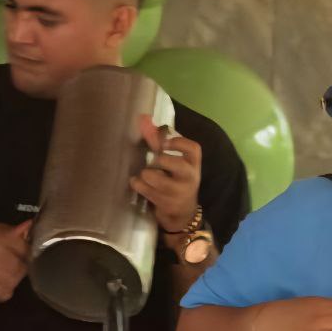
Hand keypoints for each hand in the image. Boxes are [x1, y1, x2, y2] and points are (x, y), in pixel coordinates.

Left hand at [130, 114, 201, 235]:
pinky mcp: (167, 204)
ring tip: (144, 176)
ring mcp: (179, 192)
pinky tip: (138, 183)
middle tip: (154, 162)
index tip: (164, 143)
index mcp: (193, 164)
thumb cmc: (175, 180)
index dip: (178, 143)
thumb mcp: (172, 161)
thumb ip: (157, 139)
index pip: (193, 149)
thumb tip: (142, 117)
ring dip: (145, 175)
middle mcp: (190, 177)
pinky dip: (138, 184)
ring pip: (156, 178)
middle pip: (175, 164)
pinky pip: (147, 190)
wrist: (183, 213)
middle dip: (159, 161)